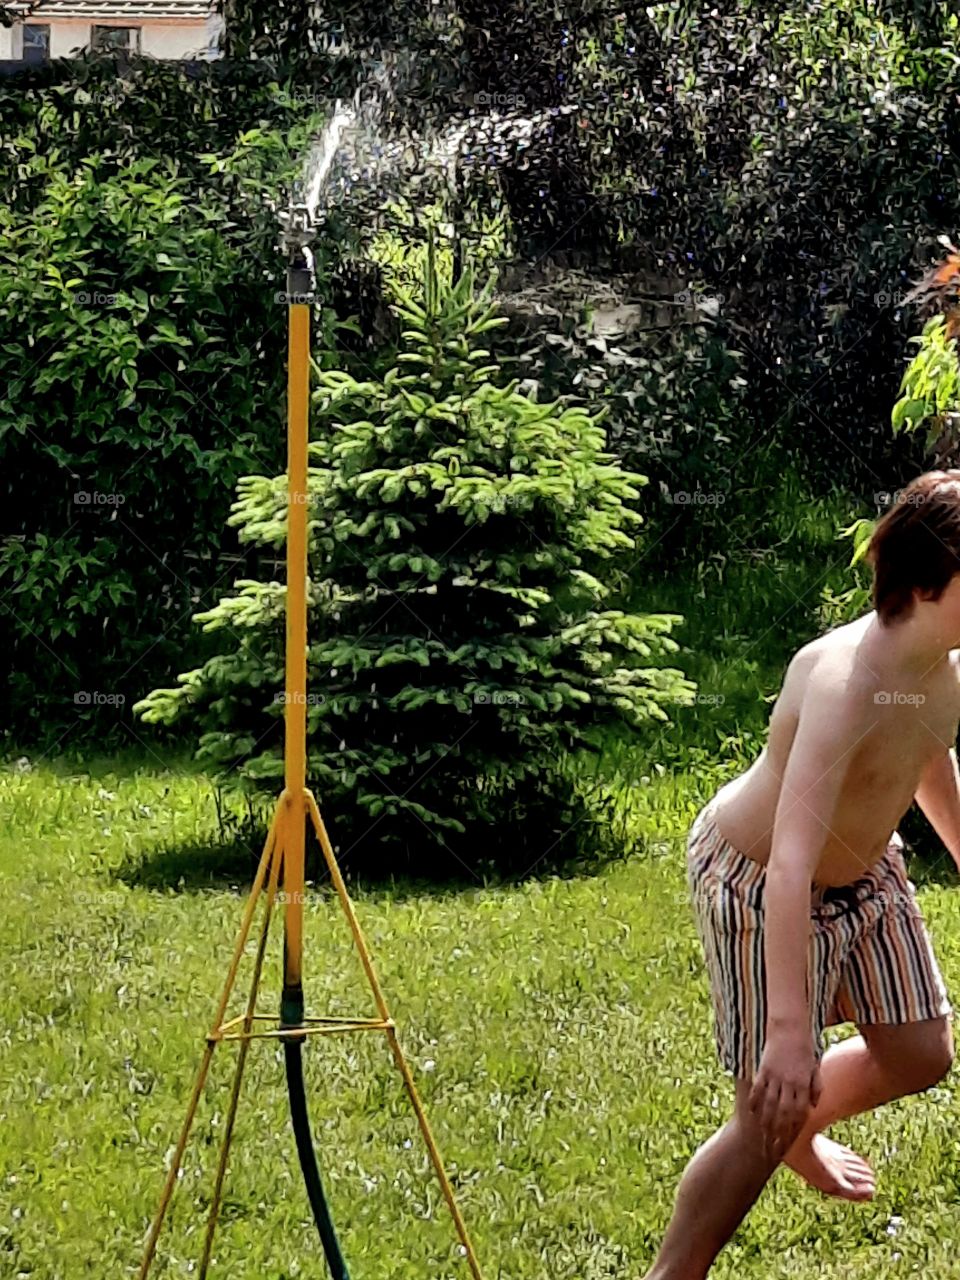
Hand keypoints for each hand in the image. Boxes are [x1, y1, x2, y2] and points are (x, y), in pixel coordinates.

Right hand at [749, 1027, 821, 1160]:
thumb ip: (815, 1088)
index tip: (789, 1145)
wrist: (790, 1027)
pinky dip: (755, 1101)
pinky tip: (752, 1112)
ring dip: (765, 1122)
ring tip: (761, 1136)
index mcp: (803, 1084)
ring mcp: (775, 1076)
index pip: (799, 1114)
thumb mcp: (815, 1069)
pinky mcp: (763, 1068)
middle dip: (778, 1133)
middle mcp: (789, 1082)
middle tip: (772, 1149)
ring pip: (769, 1104)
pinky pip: (758, 1088)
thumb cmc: (805, 1048)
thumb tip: (811, 1108)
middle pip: (782, 1113)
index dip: (793, 1131)